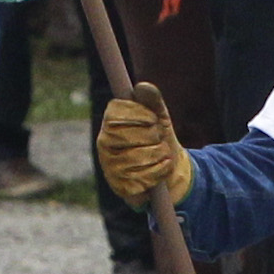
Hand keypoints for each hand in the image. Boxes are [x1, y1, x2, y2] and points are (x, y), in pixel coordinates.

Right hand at [94, 86, 192, 214]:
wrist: (169, 172)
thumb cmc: (160, 139)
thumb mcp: (159, 117)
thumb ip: (152, 101)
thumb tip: (142, 86)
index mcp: (110, 123)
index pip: (115, 114)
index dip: (139, 115)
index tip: (154, 119)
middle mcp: (104, 145)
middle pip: (127, 135)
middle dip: (152, 136)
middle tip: (159, 138)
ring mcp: (110, 167)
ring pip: (137, 157)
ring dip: (159, 154)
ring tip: (163, 153)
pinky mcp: (120, 187)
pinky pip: (143, 178)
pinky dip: (160, 172)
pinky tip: (162, 169)